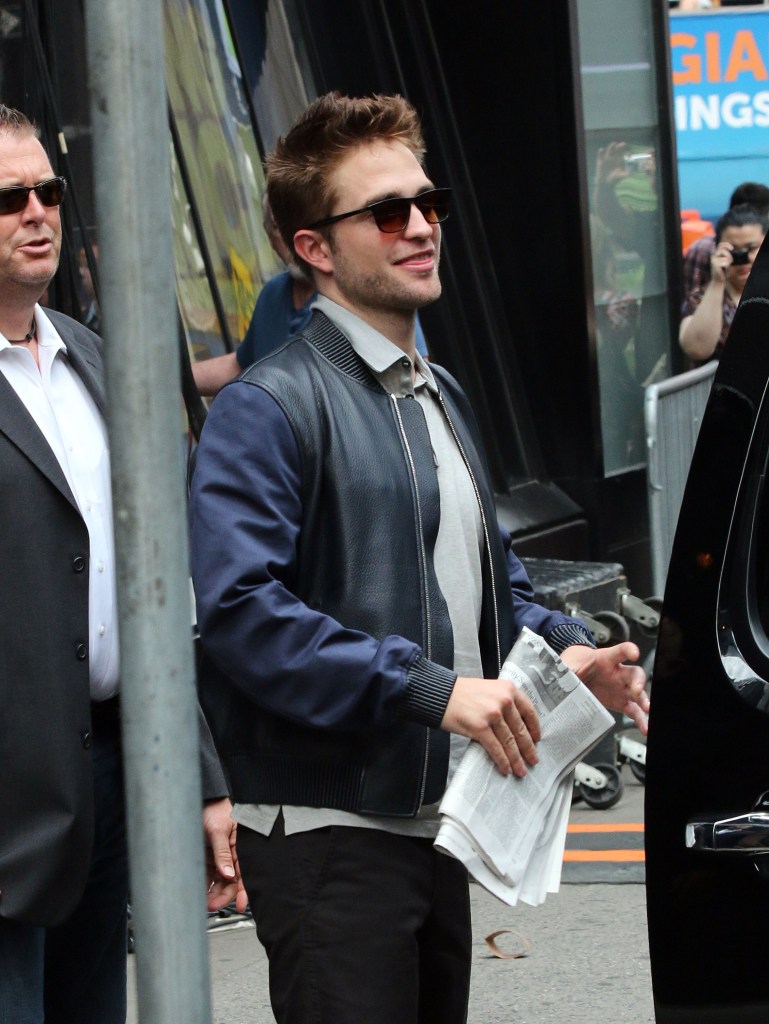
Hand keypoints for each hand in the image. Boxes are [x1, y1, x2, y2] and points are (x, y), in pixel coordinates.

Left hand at [202, 798, 246, 912]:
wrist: (200, 802)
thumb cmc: (214, 810)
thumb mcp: (219, 831)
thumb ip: (223, 853)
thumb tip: (228, 874)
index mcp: (241, 847)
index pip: (245, 872)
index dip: (243, 890)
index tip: (240, 904)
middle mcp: (232, 854)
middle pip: (232, 881)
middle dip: (224, 895)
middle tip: (214, 905)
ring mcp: (220, 857)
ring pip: (220, 882)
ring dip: (214, 894)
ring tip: (205, 903)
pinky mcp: (209, 859)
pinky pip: (208, 877)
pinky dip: (205, 886)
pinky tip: (199, 894)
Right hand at [441, 677, 540, 776]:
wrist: (440, 694)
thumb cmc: (462, 693)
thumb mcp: (489, 690)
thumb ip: (503, 702)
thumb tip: (514, 726)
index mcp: (508, 689)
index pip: (529, 711)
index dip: (534, 728)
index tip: (537, 739)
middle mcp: (503, 700)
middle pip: (520, 729)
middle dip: (528, 748)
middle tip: (533, 760)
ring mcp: (493, 714)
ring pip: (510, 742)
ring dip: (516, 759)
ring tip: (521, 770)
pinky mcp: (480, 727)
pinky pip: (496, 748)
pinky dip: (502, 761)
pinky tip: (505, 768)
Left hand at [560, 643, 649, 734]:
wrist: (576, 669)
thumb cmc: (577, 662)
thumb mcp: (568, 664)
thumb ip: (565, 670)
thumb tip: (556, 680)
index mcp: (606, 659)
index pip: (620, 651)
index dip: (628, 650)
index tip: (634, 653)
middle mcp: (617, 672)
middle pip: (635, 673)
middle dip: (639, 682)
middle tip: (637, 690)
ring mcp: (621, 687)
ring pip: (638, 694)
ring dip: (644, 702)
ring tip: (646, 711)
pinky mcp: (620, 701)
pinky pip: (633, 709)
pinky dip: (639, 719)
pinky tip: (644, 727)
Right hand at [595, 141, 628, 185]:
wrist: (605, 183)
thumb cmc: (615, 180)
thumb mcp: (620, 177)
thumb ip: (625, 174)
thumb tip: (630, 173)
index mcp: (620, 159)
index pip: (624, 153)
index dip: (626, 153)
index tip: (628, 154)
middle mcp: (615, 157)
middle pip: (618, 149)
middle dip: (621, 146)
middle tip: (623, 144)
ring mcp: (607, 158)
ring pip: (610, 149)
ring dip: (612, 146)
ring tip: (614, 144)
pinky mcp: (601, 160)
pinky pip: (600, 154)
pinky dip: (601, 151)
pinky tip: (602, 150)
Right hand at [710, 242, 733, 284]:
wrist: (718, 279)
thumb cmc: (722, 269)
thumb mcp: (725, 259)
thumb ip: (726, 253)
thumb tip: (731, 248)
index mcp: (715, 254)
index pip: (720, 245)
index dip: (727, 245)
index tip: (732, 248)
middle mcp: (713, 256)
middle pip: (724, 250)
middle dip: (729, 255)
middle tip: (729, 261)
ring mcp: (713, 260)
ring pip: (726, 256)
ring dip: (729, 261)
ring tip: (726, 265)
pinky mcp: (715, 265)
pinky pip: (726, 262)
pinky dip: (727, 266)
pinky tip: (723, 269)